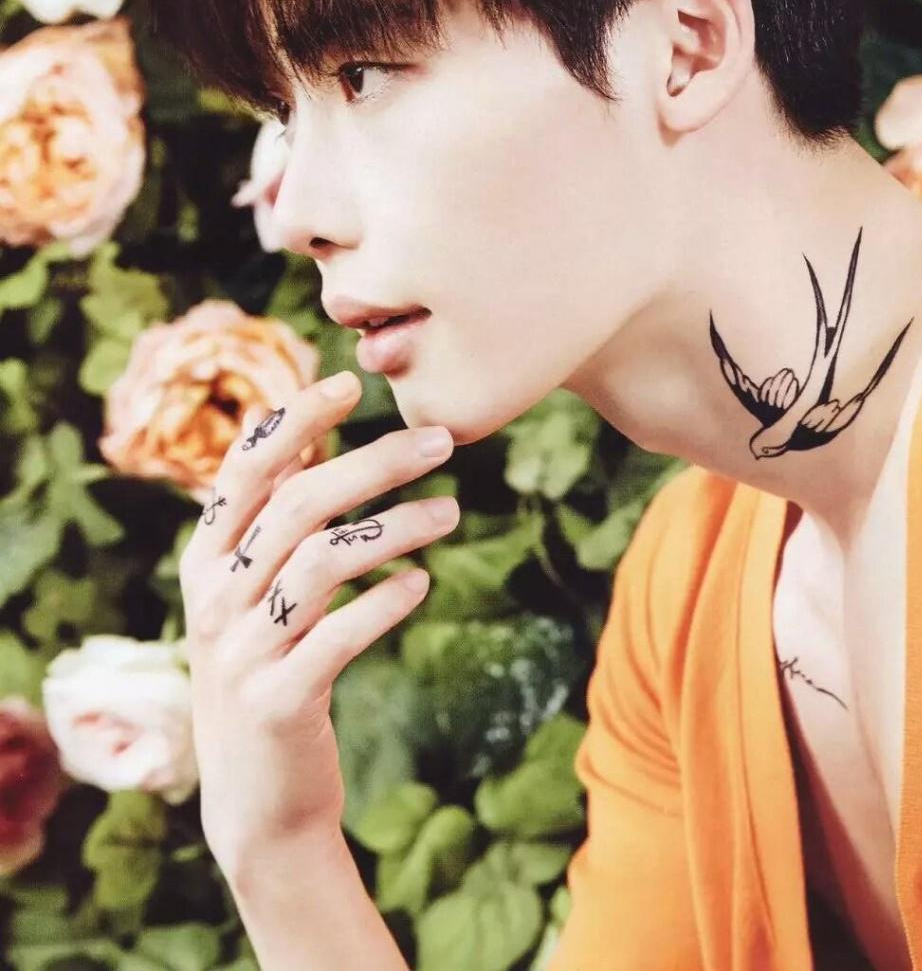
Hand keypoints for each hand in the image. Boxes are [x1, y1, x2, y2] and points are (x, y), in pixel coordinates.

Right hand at [178, 372, 459, 876]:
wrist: (257, 803)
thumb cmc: (270, 673)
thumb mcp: (252, 598)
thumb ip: (274, 524)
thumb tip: (317, 436)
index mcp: (206, 562)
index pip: (245, 469)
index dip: (295, 420)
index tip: (349, 382)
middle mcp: (215, 599)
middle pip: (299, 505)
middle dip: (374, 463)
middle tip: (441, 442)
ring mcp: (243, 651)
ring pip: (324, 562)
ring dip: (396, 528)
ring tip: (450, 513)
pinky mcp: (279, 701)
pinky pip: (339, 635)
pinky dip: (384, 602)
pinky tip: (421, 584)